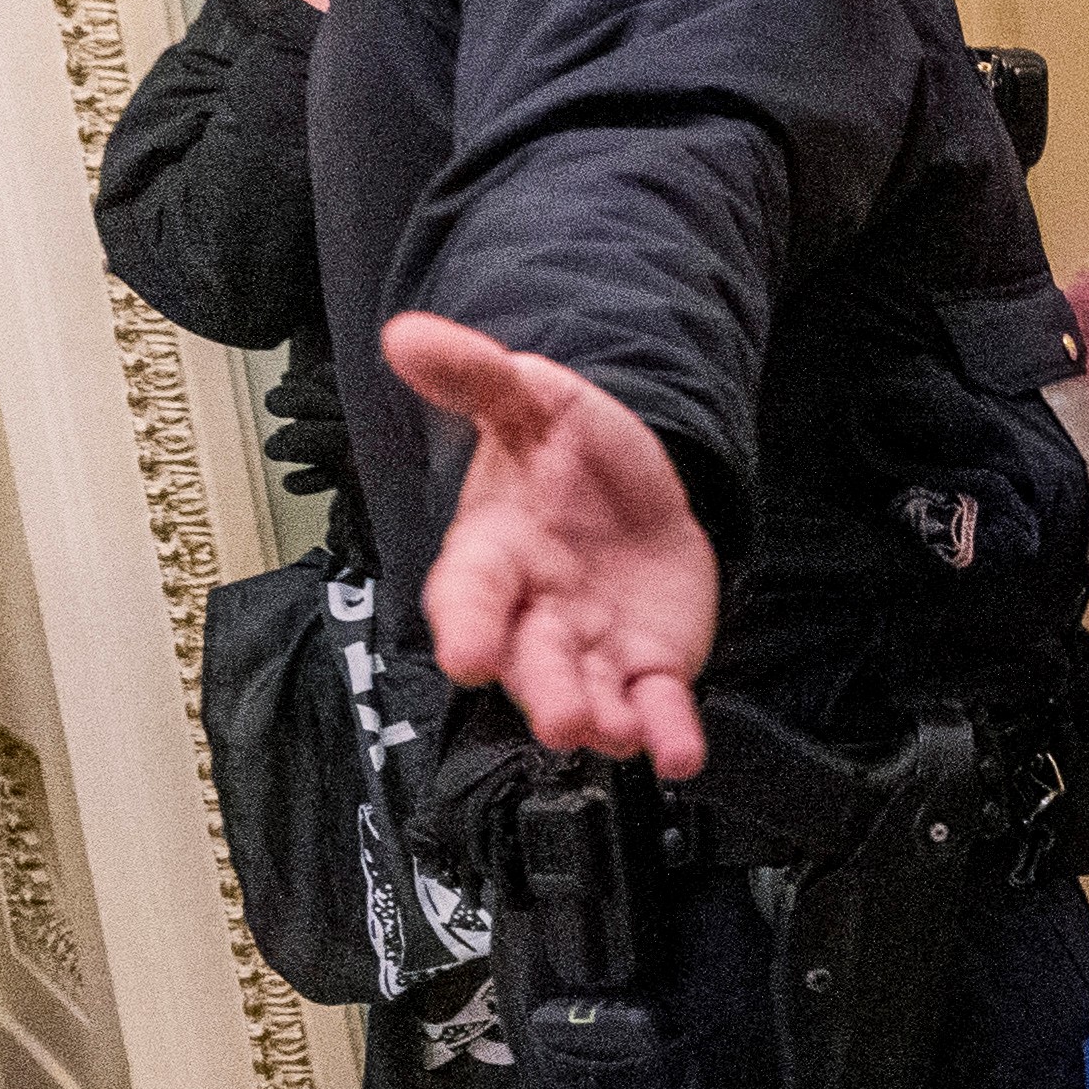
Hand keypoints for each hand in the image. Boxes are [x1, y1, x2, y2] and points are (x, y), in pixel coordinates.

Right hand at [384, 313, 716, 776]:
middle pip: (532, 661)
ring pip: (590, 695)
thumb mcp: (533, 400)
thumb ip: (476, 375)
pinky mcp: (648, 667)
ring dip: (601, 721)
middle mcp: (536, 613)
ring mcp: (593, 648)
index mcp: (495, 553)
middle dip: (545, 692)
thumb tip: (407, 333)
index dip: (469, 625)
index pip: (471, 593)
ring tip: (613, 735)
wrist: (635, 484)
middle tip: (561, 720)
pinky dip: (667, 734)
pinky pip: (656, 706)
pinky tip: (681, 755)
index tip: (467, 657)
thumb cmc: (566, 452)